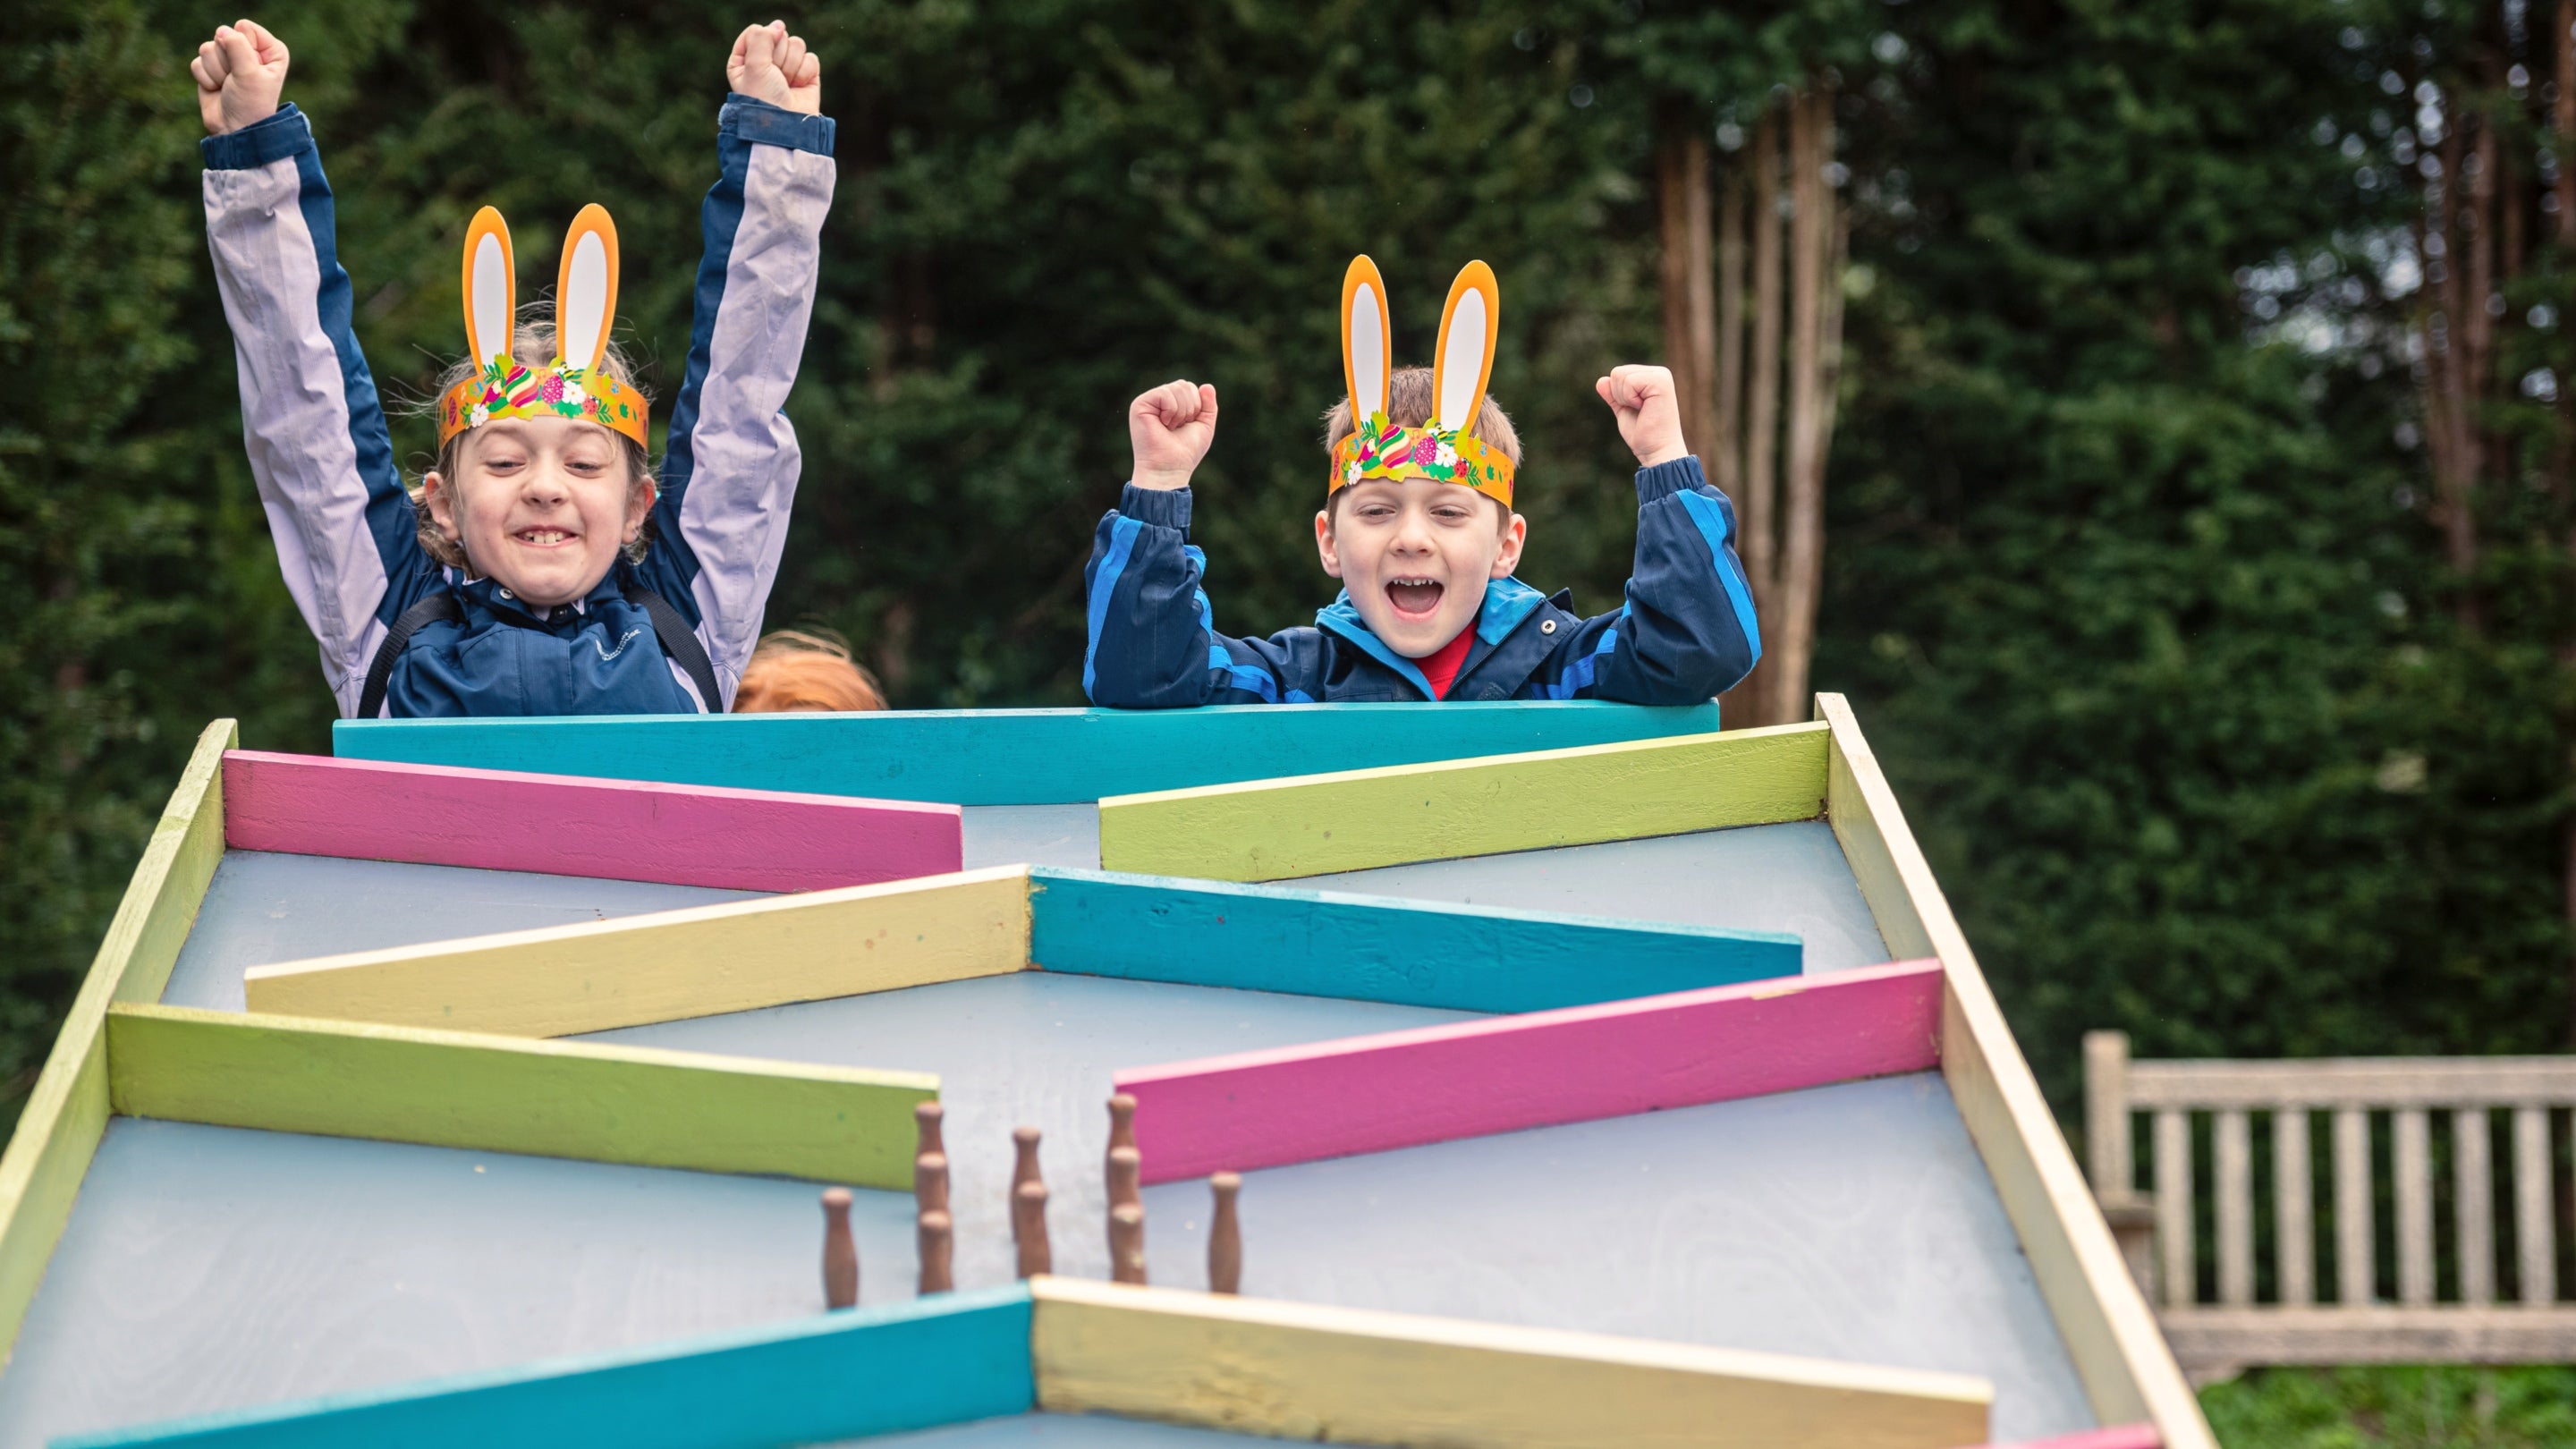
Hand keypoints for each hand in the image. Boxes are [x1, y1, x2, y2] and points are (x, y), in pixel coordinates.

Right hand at [191, 20, 288, 136]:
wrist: (234, 128)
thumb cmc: (250, 103)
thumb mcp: (250, 73)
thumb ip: (238, 46)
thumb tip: (223, 31)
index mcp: (270, 50)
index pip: (245, 28)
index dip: (242, 48)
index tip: (250, 70)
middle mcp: (250, 51)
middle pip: (223, 35)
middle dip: (226, 61)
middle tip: (237, 81)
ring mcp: (229, 59)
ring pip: (207, 48)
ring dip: (215, 71)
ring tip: (228, 86)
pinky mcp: (210, 68)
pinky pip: (197, 62)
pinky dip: (205, 78)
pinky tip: (217, 89)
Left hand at [728, 21, 821, 114]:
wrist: (785, 127)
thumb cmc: (763, 100)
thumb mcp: (754, 64)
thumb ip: (762, 37)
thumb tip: (779, 25)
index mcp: (745, 59)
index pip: (756, 31)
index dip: (762, 42)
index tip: (760, 61)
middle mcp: (766, 63)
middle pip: (778, 36)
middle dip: (779, 57)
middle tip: (775, 78)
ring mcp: (787, 69)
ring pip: (796, 44)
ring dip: (792, 65)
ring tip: (786, 85)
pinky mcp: (807, 76)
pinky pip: (811, 58)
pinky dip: (806, 73)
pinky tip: (798, 87)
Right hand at [1128, 380, 1219, 490]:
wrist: (1170, 468)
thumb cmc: (1185, 452)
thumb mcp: (1204, 426)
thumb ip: (1208, 405)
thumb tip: (1207, 385)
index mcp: (1170, 404)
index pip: (1190, 388)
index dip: (1197, 406)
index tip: (1186, 426)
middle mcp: (1158, 401)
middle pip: (1184, 385)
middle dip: (1190, 408)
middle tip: (1178, 427)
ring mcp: (1147, 401)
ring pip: (1177, 388)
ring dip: (1181, 412)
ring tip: (1170, 427)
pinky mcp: (1140, 404)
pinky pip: (1165, 393)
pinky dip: (1171, 410)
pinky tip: (1163, 424)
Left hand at [1594, 364, 1689, 467]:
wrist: (1657, 450)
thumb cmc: (1642, 434)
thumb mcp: (1623, 411)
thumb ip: (1613, 395)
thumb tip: (1601, 380)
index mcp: (1652, 377)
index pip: (1618, 374)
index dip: (1618, 395)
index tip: (1637, 410)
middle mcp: (1659, 373)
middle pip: (1617, 372)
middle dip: (1620, 396)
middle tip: (1639, 411)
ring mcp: (1661, 376)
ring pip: (1620, 375)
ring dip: (1624, 398)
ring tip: (1642, 410)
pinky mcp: (1661, 381)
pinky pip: (1628, 381)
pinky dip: (1629, 398)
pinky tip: (1644, 408)